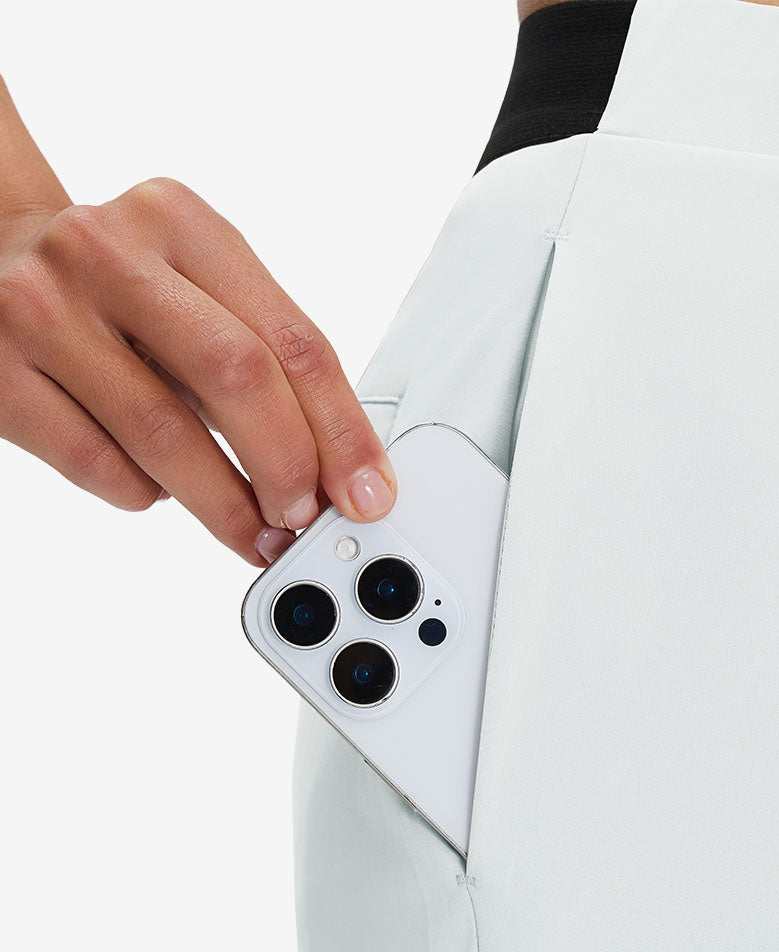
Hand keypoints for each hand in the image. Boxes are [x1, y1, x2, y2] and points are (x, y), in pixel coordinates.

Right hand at [0, 178, 397, 563]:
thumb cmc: (113, 288)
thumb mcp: (190, 287)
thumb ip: (256, 356)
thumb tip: (332, 466)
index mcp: (179, 221)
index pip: (291, 337)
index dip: (341, 428)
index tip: (366, 490)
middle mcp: (108, 252)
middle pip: (235, 375)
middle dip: (288, 465)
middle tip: (305, 517)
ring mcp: (41, 311)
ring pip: (163, 435)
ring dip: (226, 504)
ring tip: (256, 533)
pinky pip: (100, 465)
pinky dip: (148, 494)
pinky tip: (163, 487)